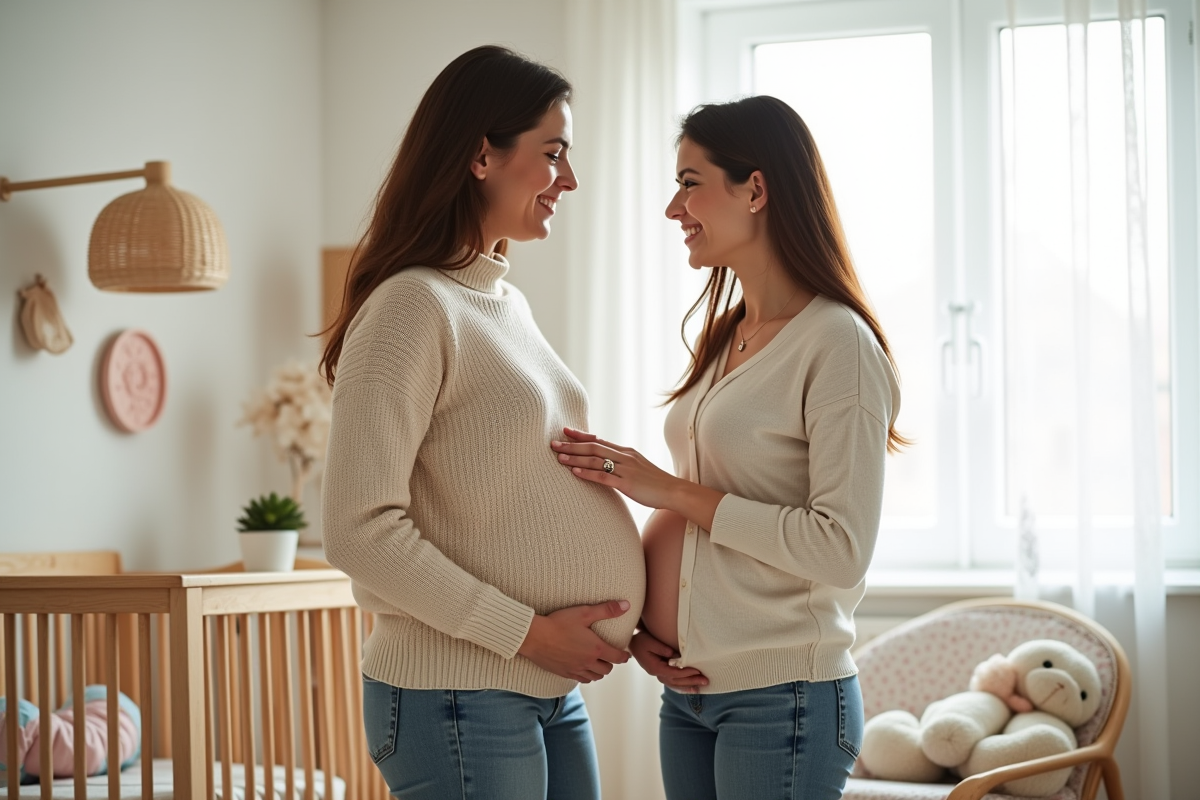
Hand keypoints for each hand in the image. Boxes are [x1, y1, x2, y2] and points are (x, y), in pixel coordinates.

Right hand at [517, 600, 632, 682]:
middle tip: (609, 656)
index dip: (624, 656)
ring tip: (598, 663)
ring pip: (595, 677)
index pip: (617, 657)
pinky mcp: (564, 673)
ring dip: (599, 671)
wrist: (534, 637)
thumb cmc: (558, 622)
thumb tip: (626, 605)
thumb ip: (606, 610)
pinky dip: (586, 676)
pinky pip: (581, 680)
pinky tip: (583, 669)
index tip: (626, 655)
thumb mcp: (584, 612)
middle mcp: (588, 662)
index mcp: (596, 648)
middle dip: (611, 663)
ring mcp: (576, 669)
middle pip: (607, 669)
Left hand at [550, 427, 683, 509]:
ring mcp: (625, 469)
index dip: (581, 435)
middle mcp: (624, 456)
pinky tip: (574, 471)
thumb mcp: (638, 466)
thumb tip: (606, 461)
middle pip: (593, 447)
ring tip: (558, 458)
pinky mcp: (627, 483)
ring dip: (575, 458)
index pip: (599, 440)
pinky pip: (603, 476)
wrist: (673, 490)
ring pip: (595, 460)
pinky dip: (587, 473)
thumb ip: (622, 462)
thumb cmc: (655, 482)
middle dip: (571, 445)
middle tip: (553, 443)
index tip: (565, 431)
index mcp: (626, 452)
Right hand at [629, 630, 708, 691]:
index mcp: (655, 667)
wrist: (632, 643)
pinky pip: (672, 683)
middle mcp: (656, 674)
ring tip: (701, 688)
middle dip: (691, 681)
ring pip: (675, 684)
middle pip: (676, 681)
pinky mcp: (660, 673)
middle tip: (705, 681)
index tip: (698, 671)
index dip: (686, 673)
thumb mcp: (650, 641)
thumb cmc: (641, 641)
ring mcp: (658, 675)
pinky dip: (682, 687)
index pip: (673, 673)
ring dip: (688, 686)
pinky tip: (690, 689)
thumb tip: (674, 654)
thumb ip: (662, 648)